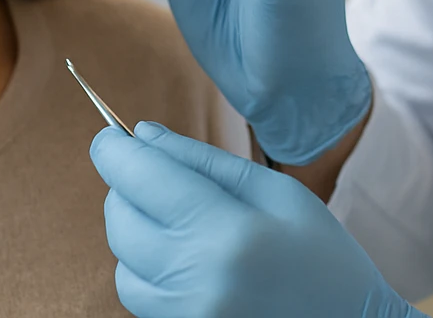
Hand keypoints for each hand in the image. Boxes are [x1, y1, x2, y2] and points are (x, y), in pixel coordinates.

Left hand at [91, 123, 422, 317]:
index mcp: (227, 231)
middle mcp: (198, 280)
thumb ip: (204, 160)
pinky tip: (185, 259)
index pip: (140, 177)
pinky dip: (147, 270)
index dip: (113, 149)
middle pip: (120, 220)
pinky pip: (138, 297)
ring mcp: (187, 316)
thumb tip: (141, 134)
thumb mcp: (277, 192)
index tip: (109, 136)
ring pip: (121, 263)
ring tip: (178, 223)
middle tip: (156, 176)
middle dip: (125, 188)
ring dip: (135, 233)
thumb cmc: (323, 255)